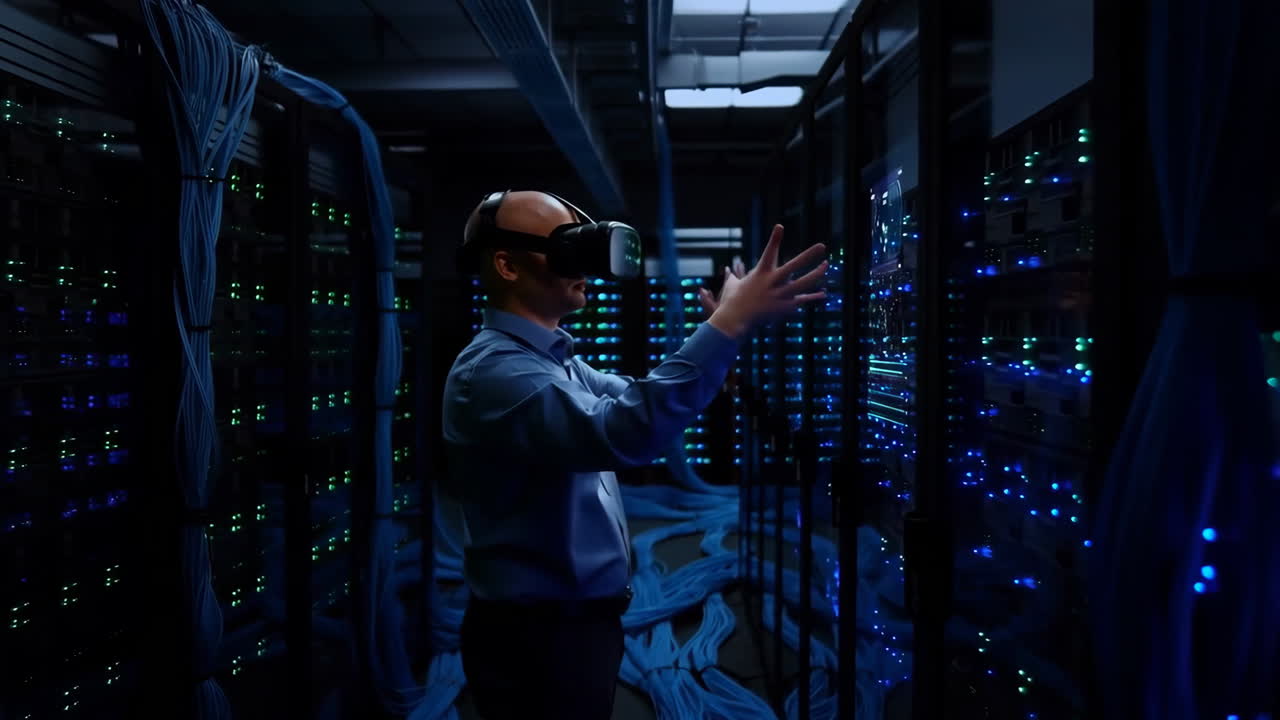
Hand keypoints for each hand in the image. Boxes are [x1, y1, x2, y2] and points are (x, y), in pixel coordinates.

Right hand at [706, 224, 826, 338]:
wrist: (734, 321)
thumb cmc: (731, 302)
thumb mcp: (731, 285)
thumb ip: (733, 276)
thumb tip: (728, 270)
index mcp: (760, 273)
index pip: (768, 252)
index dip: (774, 239)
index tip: (780, 226)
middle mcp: (772, 282)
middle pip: (793, 266)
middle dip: (808, 256)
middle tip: (822, 246)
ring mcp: (780, 295)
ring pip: (803, 284)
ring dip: (816, 274)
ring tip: (826, 265)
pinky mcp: (784, 308)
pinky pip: (802, 300)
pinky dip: (813, 297)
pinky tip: (824, 294)